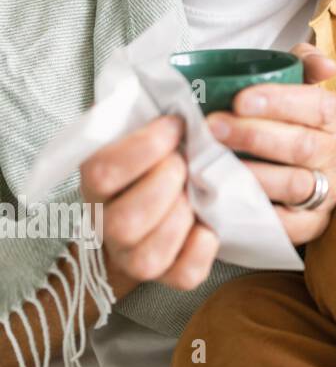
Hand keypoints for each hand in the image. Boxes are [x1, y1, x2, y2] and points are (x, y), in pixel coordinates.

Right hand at [80, 114, 218, 298]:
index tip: (176, 124)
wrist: (152, 216)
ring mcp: (134, 257)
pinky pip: (184, 274)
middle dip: (166, 184)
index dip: (144, 147)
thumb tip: (175, 89)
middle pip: (124, 220)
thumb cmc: (153, 164)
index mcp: (95, 185)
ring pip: (149, 254)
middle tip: (186, 163)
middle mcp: (106, 226)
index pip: (101, 171)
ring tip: (196, 193)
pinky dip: (203, 248)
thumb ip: (146, 116)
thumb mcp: (140, 136)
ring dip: (183, 216)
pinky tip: (208, 224)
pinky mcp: (168, 276)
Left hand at [205, 43, 335, 245]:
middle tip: (214, 127)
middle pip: (305, 146)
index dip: (282, 102)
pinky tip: (230, 197)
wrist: (278, 168)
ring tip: (216, 163)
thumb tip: (326, 66)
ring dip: (254, 173)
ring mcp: (328, 192)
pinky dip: (261, 211)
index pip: (320, 107)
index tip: (239, 99)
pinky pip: (292, 224)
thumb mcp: (289, 85)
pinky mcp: (313, 224)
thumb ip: (302, 64)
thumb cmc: (276, 121)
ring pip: (298, 184)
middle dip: (256, 135)